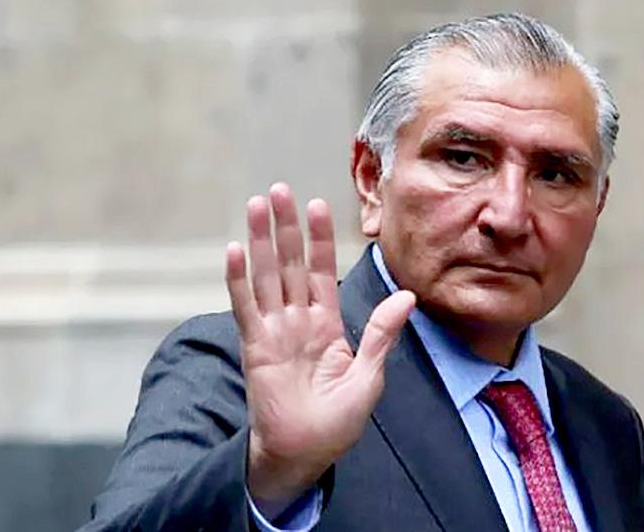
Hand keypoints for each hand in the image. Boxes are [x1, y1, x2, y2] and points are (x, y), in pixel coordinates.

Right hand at [226, 183, 414, 504]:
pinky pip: (245, 307)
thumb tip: (408, 296)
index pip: (322, 271)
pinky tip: (235, 250)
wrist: (306, 453)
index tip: (318, 205)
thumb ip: (381, 333)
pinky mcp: (255, 347)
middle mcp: (298, 321)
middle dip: (286, 228)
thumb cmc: (338, 421)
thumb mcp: (369, 375)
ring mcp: (274, 331)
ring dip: (261, 241)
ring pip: (266, 276)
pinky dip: (238, 279)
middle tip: (280, 189)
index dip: (320, 239)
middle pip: (290, 264)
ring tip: (258, 205)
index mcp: (327, 324)